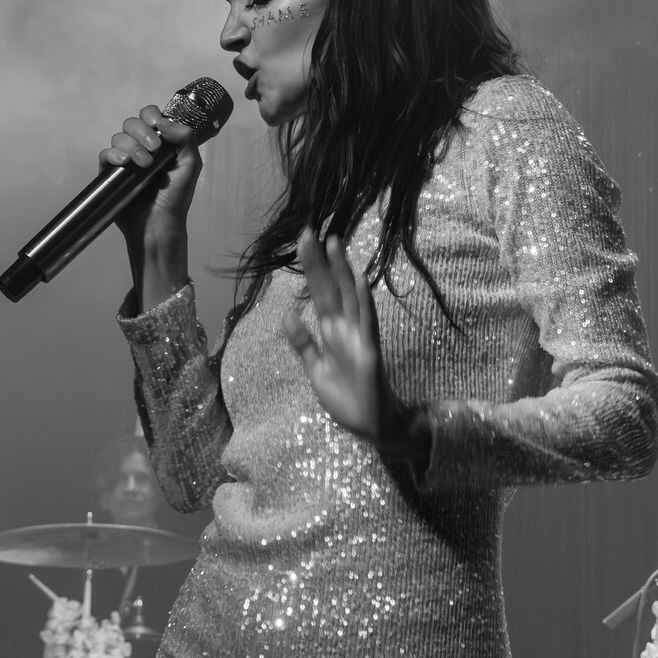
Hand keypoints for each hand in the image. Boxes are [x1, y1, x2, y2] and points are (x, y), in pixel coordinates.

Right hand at [98, 105, 201, 245]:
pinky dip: (115, 154)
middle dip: (142, 132)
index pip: (149, 116)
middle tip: (154, 150)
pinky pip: (105, 153)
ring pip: (119, 137)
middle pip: (131, 123)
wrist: (160, 222)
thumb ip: (185, 136)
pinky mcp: (110, 173)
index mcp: (160, 143)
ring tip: (144, 165)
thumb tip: (163, 120)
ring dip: (133, 147)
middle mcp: (141, 148)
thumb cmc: (177, 197)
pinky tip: (125, 163)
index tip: (158, 129)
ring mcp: (125, 160)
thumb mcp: (191, 163)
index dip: (151, 117)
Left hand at [283, 230, 415, 449]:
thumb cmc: (347, 399)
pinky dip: (363, 302)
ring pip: (350, 297)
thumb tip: (287, 315)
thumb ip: (303, 343)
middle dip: (322, 261)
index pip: (319, 292)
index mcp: (331, 332)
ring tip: (335, 242)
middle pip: (332, 288)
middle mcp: (345, 328)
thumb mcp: (316, 369)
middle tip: (311, 230)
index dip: (312, 267)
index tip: (302, 240)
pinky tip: (360, 281)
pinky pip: (367, 323)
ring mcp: (359, 337)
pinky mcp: (370, 352)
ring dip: (343, 270)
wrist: (371, 426)